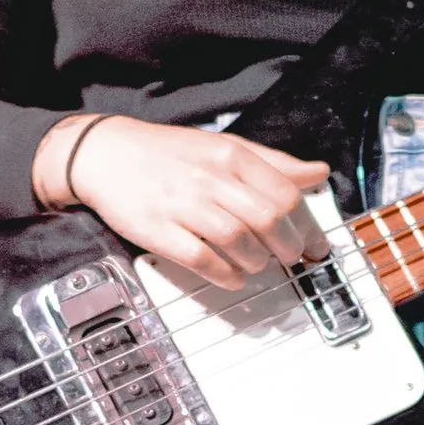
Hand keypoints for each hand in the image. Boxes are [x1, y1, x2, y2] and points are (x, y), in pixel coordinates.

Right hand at [35, 114, 330, 288]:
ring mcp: (183, 206)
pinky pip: (203, 261)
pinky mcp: (159, 231)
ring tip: (258, 264)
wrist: (105, 154)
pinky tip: (232, 277)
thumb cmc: (168, 154)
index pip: (285, 194)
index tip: (316, 244)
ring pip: (240, 242)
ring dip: (258, 262)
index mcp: (231, 156)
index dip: (308, 225)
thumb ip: (272, 163)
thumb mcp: (224, 147)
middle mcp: (210, 179)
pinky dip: (226, 275)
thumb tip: (318, 173)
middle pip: (268, 220)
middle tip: (290, 257)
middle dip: (288, 247)